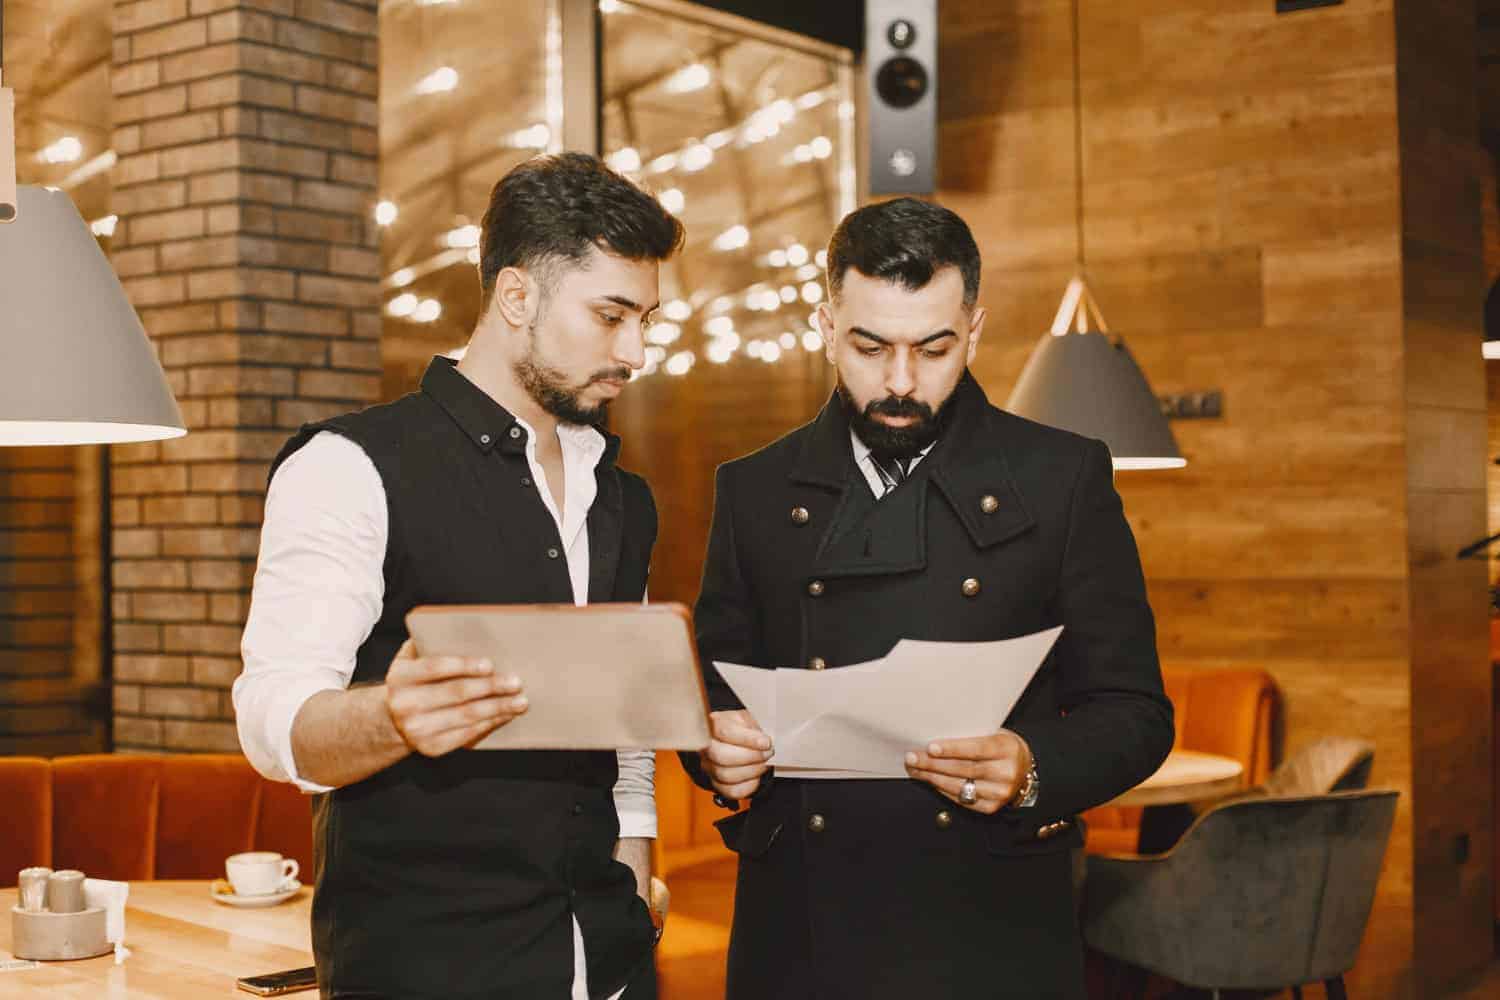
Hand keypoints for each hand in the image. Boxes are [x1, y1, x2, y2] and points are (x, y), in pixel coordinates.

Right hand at [384, 639, 527, 756]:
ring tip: (520, 701)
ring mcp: (417, 729)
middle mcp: (404, 704)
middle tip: (515, 682)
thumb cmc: (415, 681)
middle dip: (490, 687)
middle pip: (455, 693)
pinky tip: (506, 715)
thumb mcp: (412, 659)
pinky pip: (466, 735)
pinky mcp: (431, 747)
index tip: (490, 664)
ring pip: (465, 716)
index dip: (463, 665)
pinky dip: (490, 724)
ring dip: (497, 708)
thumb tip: (468, 628)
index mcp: (400, 677)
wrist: (395, 720)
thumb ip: (429, 642)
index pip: (434, 667)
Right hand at [703, 709, 772, 799]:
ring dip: (751, 771)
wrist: (732, 739)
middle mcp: (705, 747)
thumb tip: (762, 741)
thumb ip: (752, 728)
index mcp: (712, 725)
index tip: (766, 742)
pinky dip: (748, 785)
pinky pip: (731, 791)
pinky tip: (756, 776)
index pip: (724, 732)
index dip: (748, 739)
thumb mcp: (745, 719)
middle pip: (721, 756)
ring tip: (763, 763)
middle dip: (750, 756)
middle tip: (767, 753)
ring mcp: (708, 766)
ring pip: (725, 775)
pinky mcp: (716, 783)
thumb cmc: (738, 727)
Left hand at [905, 731, 1031, 814]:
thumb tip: (935, 736)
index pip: (976, 749)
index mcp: (1007, 749)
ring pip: (959, 786)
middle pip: (963, 769)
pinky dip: (942, 790)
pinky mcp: (991, 807)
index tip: (930, 747)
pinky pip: (961, 800)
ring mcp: (999, 793)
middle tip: (912, 757)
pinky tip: (930, 780)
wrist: (1024, 767)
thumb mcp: (994, 733)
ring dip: (932, 777)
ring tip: (915, 768)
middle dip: (933, 764)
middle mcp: (1006, 773)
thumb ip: (972, 735)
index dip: (952, 749)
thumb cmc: (1002, 746)